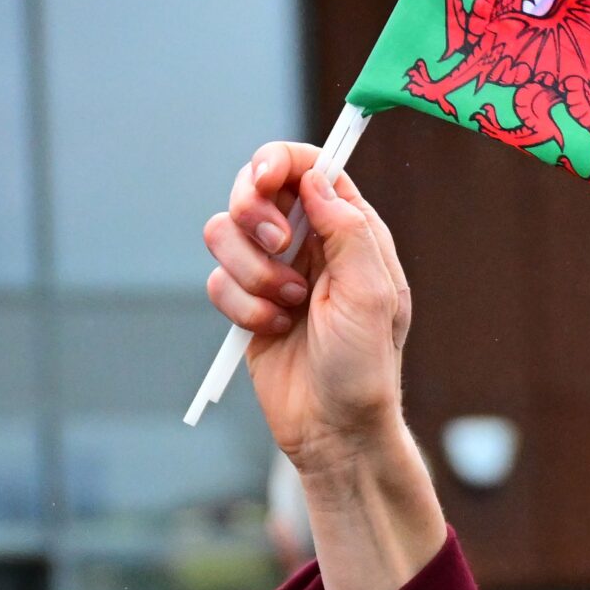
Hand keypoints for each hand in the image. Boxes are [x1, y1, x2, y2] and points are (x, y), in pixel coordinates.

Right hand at [206, 143, 413, 475]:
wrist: (335, 429)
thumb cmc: (365, 366)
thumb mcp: (372, 295)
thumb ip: (349, 231)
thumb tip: (316, 179)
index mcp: (349, 231)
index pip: (309, 167)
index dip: (279, 161)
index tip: (265, 179)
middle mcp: (309, 243)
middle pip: (254, 188)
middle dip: (254, 215)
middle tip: (279, 248)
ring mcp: (274, 271)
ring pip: (224, 232)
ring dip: (252, 273)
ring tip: (290, 307)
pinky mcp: (246, 303)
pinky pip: (216, 280)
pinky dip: (242, 307)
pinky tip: (273, 331)